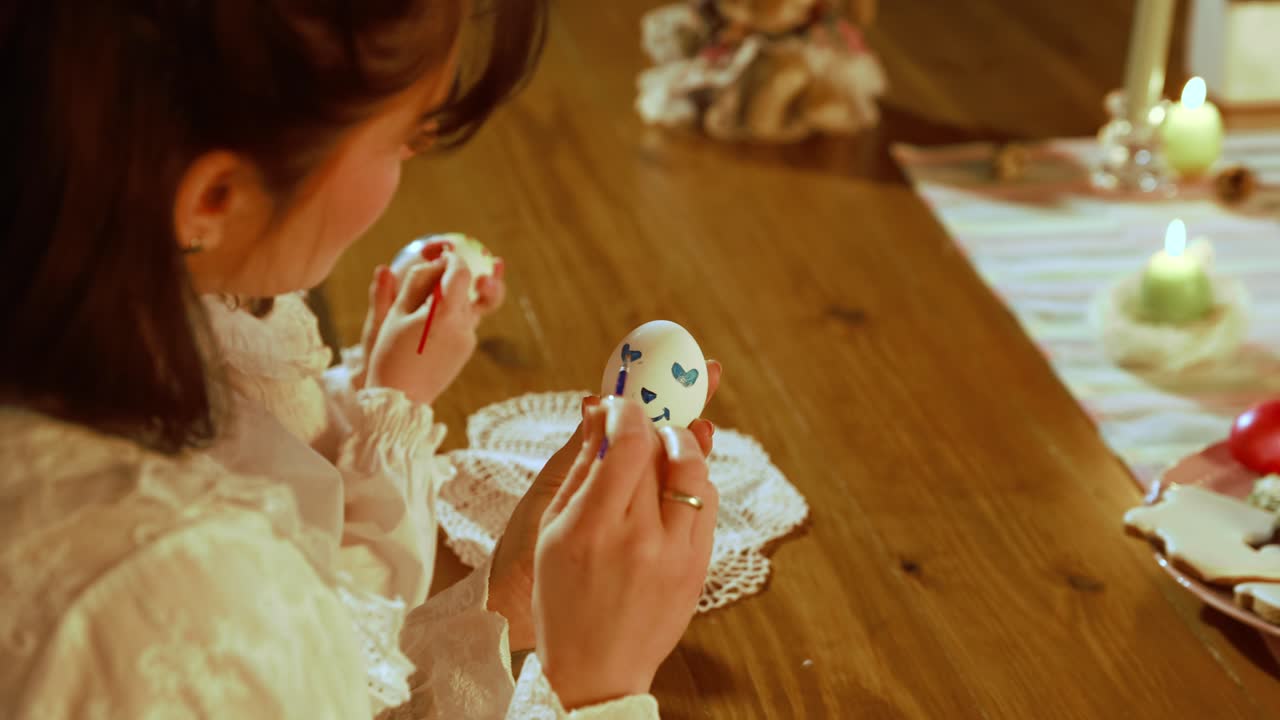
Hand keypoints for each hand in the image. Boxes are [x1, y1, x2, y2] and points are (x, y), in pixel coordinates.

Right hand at [363, 243, 504, 404]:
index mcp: (445, 314)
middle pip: (469, 288)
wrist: (402, 398)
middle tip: (455, 262)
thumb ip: (416, 282)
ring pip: (467, 305)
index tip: (441, 253)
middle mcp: (463, 326)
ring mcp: (468, 339)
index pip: (460, 273)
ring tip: (434, 291)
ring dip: (454, 295)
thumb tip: (434, 262)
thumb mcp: (395, 314)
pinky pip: (463, 323)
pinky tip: (429, 320)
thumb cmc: (390, 354)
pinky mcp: (467, 350)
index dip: (453, 259)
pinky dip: (451, 314)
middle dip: (457, 274)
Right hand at [486, 361, 721, 651]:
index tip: (622, 401)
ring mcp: (676, 555)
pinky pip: (707, 503)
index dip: (629, 409)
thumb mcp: (553, 530)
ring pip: (695, 471)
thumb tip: (597, 409)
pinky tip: (675, 481)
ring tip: (662, 442)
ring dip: (681, 445)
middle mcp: (640, 538)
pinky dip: (693, 480)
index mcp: (592, 527)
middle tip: (643, 413)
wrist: (597, 669)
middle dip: (652, 422)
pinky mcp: (700, 567)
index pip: (626, 443)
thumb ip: (579, 467)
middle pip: (661, 451)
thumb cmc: (561, 596)